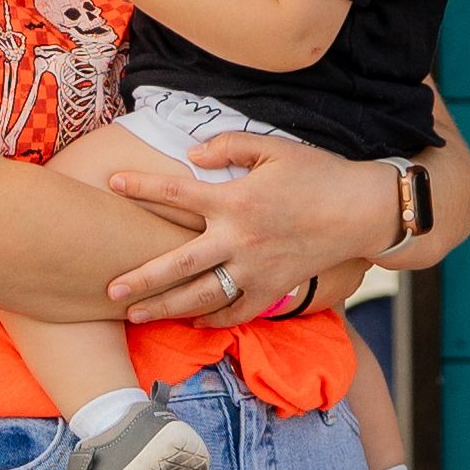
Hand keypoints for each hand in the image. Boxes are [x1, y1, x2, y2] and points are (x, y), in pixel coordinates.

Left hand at [97, 127, 396, 323]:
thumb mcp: (274, 148)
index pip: (176, 194)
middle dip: (140, 279)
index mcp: (235, 201)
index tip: (112, 182)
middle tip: (108, 290)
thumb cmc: (318, 174)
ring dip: (166, 308)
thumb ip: (228, 146)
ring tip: (134, 316)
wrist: (362, 211)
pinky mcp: (274, 289)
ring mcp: (256, 271)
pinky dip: (212, 320)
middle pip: (178, 265)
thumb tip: (191, 156)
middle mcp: (239, 240)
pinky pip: (237, 312)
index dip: (141, 186)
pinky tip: (191, 322)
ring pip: (201, 297)